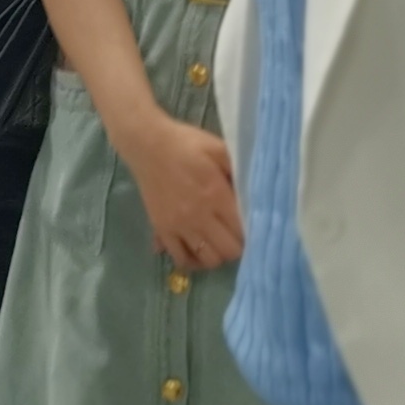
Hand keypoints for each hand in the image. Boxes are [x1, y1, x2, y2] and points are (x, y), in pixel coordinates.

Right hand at [118, 111, 243, 270]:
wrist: (146, 144)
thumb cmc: (186, 143)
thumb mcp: (219, 148)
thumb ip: (240, 170)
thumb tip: (257, 193)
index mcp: (216, 195)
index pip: (243, 231)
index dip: (254, 232)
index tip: (255, 226)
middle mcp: (199, 216)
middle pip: (229, 251)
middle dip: (239, 246)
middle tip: (238, 234)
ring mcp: (178, 225)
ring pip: (208, 260)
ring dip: (218, 254)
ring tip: (219, 242)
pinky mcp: (162, 229)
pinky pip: (180, 258)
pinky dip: (193, 261)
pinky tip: (198, 250)